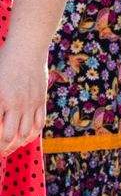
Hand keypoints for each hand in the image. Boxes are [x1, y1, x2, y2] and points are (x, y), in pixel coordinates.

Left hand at [0, 42, 46, 157]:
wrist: (27, 48)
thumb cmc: (3, 62)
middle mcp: (15, 104)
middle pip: (9, 137)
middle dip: (2, 148)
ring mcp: (30, 103)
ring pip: (25, 134)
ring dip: (17, 144)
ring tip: (11, 146)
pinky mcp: (41, 100)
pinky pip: (39, 124)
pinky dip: (32, 134)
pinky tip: (25, 136)